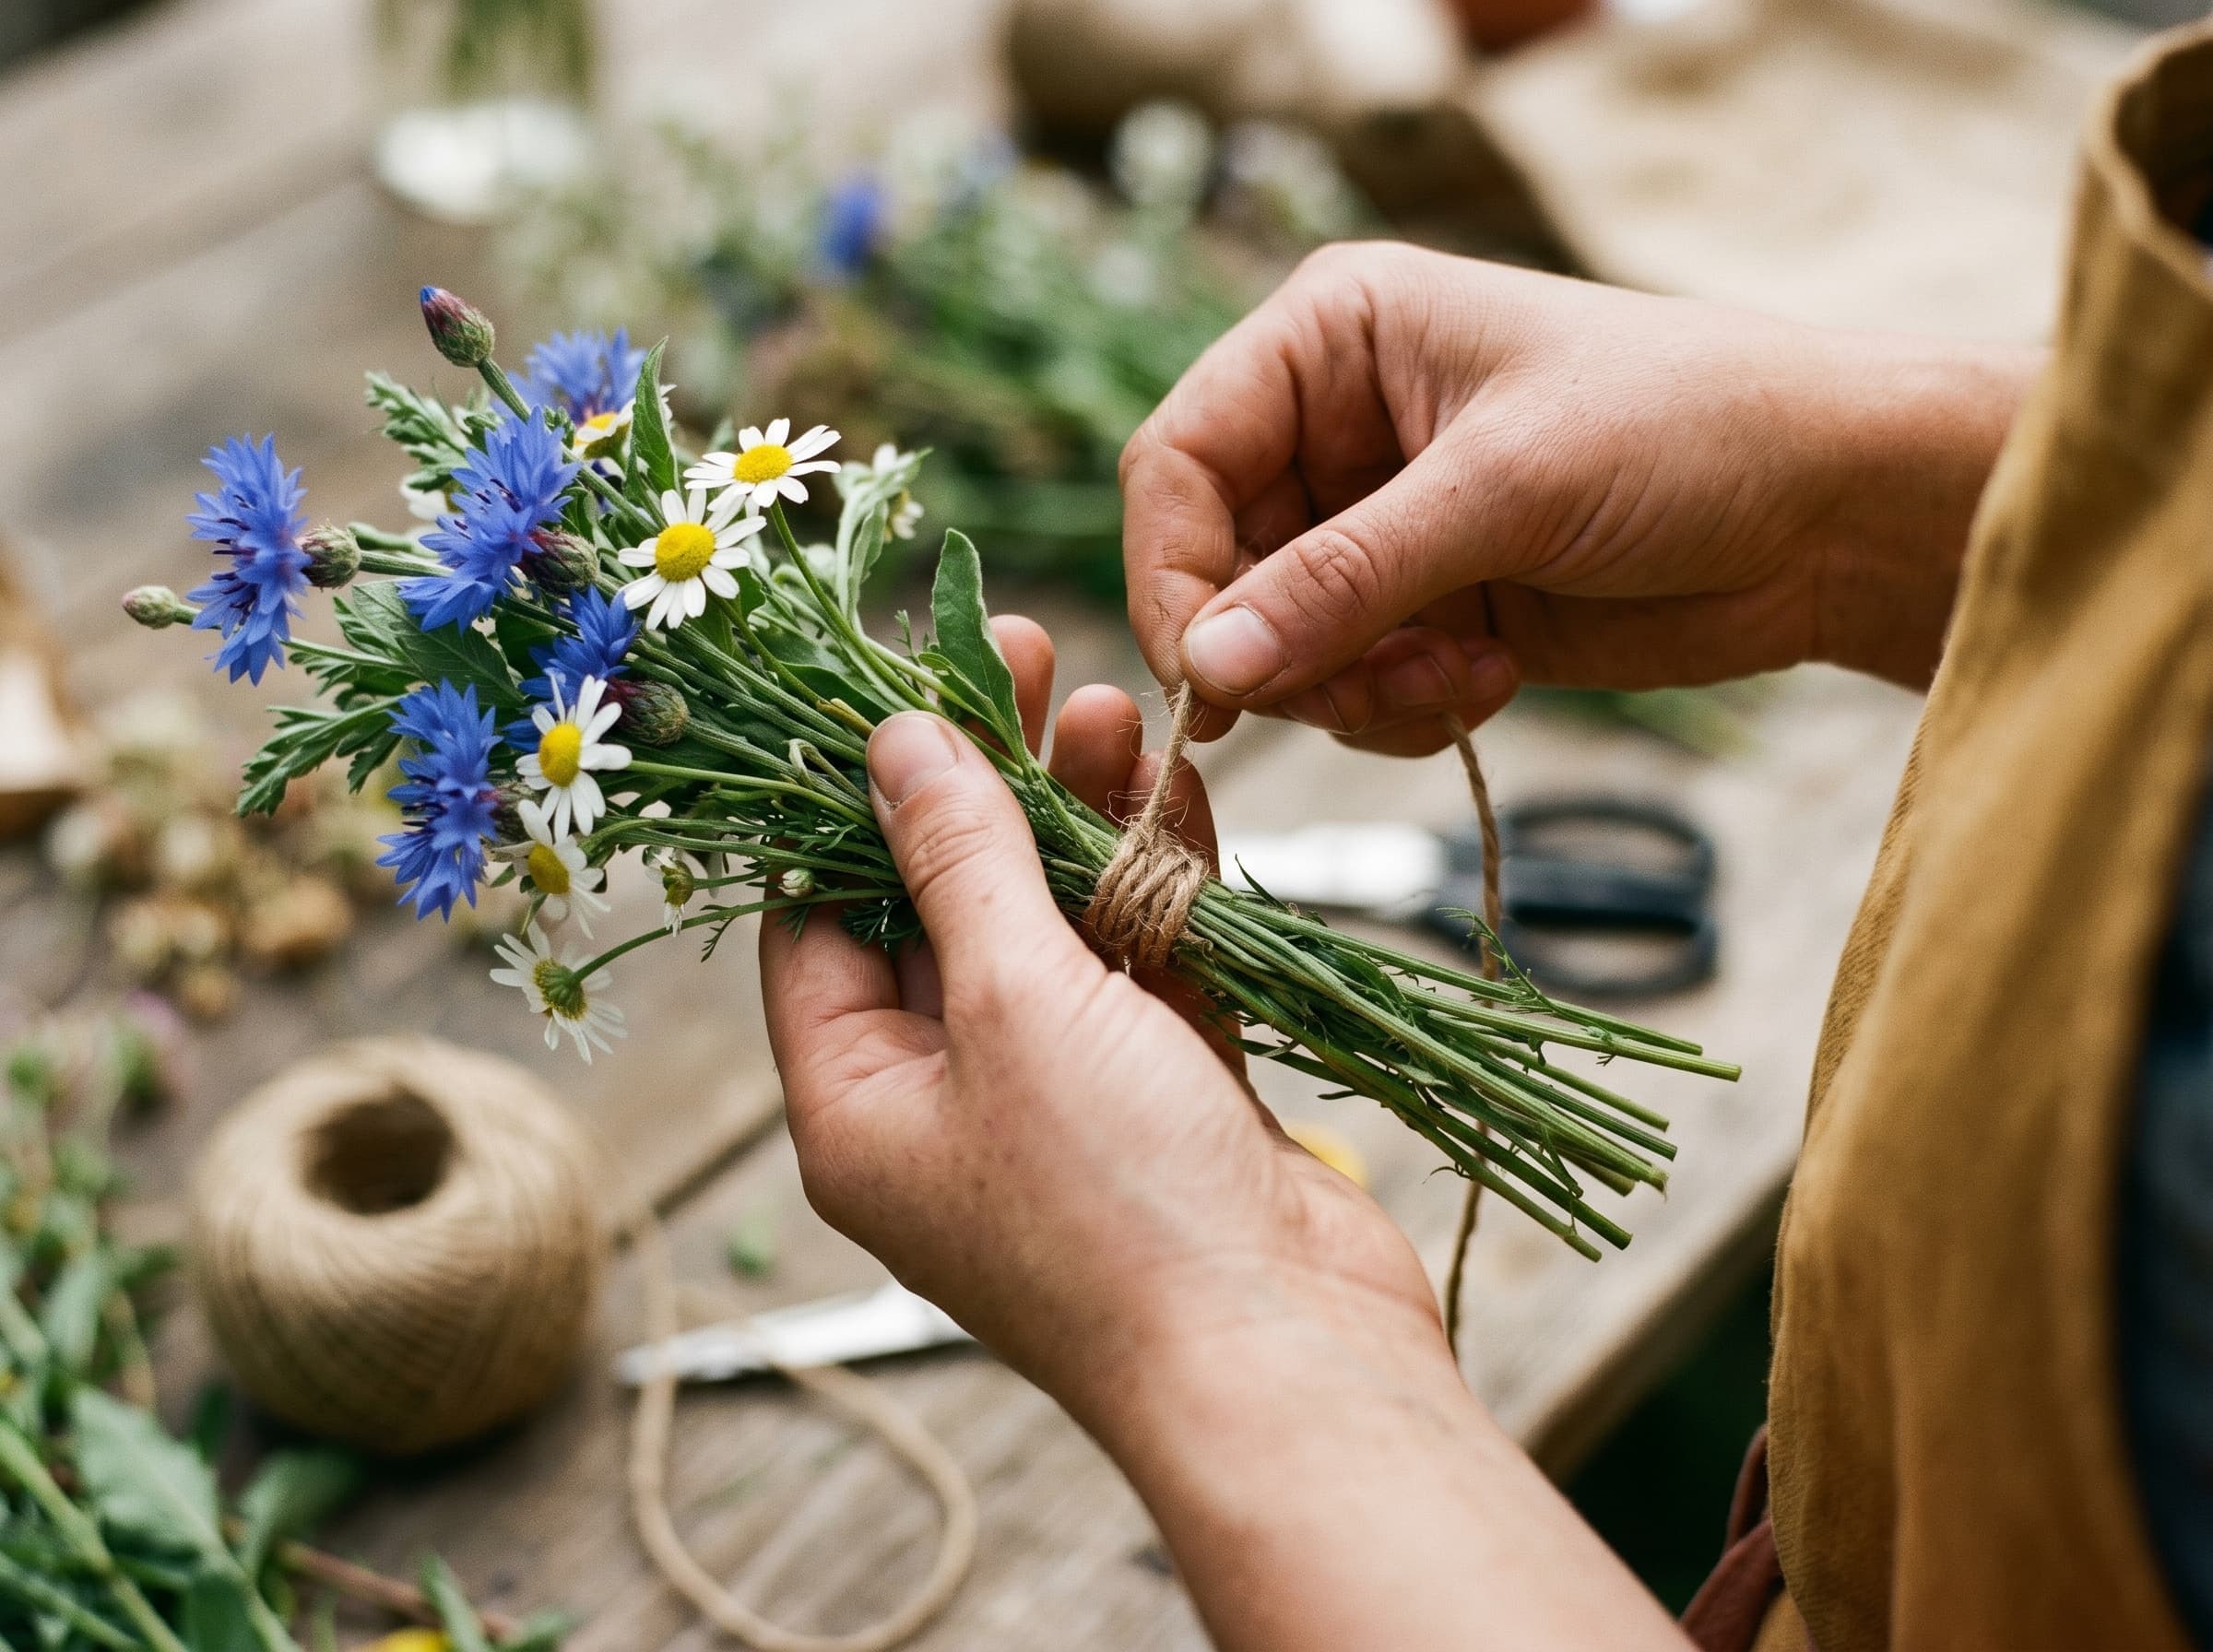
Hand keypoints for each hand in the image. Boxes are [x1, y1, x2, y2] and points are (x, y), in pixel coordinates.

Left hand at [760, 616, 1444, 1427]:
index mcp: (861, 1107)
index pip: (819, 925)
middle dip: (986, 786)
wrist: (1293, 1356)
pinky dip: (1158, 884)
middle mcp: (950, 1105)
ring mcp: (1065, 1102)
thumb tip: (891, 742)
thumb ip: (959, 859)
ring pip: (1056, 927)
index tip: (899, 685)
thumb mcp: (1012, 1004)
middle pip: (946, 910)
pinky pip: (1144, 964)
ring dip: (1082, 818)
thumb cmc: (1117, 1203)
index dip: (854, 802)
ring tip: (1109, 706)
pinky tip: (1172, 788)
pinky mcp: (1166, 1097)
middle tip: (1020, 657)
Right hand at [1122, 242, 2037, 749]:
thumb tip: (1207, 668)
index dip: (1174, 571)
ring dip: (1351, 687)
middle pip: (1215, 568)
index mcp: (1332, 338)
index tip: (1210, 674)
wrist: (1832, 513)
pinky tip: (1486, 680)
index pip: (1180, 459)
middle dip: (1283, 649)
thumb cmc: (1689, 430)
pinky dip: (1394, 707)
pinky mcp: (1423, 607)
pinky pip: (1345, 686)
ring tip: (1456, 676)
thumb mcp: (1506, 488)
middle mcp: (1335, 427)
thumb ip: (1346, 579)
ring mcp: (1378, 525)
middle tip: (1366, 686)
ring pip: (1275, 645)